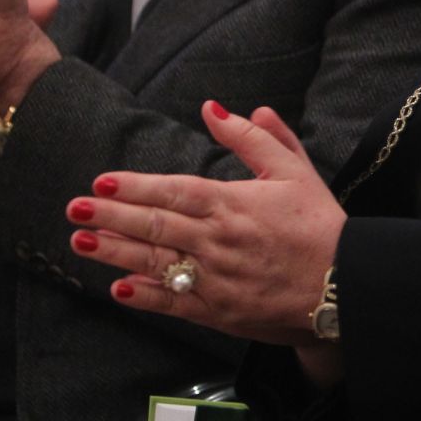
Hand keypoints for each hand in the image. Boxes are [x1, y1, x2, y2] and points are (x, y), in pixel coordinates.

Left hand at [67, 102, 346, 346]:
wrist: (345, 286)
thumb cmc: (320, 225)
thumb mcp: (294, 169)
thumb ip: (253, 137)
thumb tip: (213, 108)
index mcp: (234, 203)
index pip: (173, 191)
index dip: (134, 186)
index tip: (102, 181)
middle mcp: (218, 241)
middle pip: (154, 226)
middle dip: (110, 217)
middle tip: (75, 209)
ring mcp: (216, 278)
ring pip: (155, 262)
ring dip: (115, 253)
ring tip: (80, 243)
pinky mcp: (219, 311)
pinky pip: (173, 302)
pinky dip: (144, 296)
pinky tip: (118, 288)